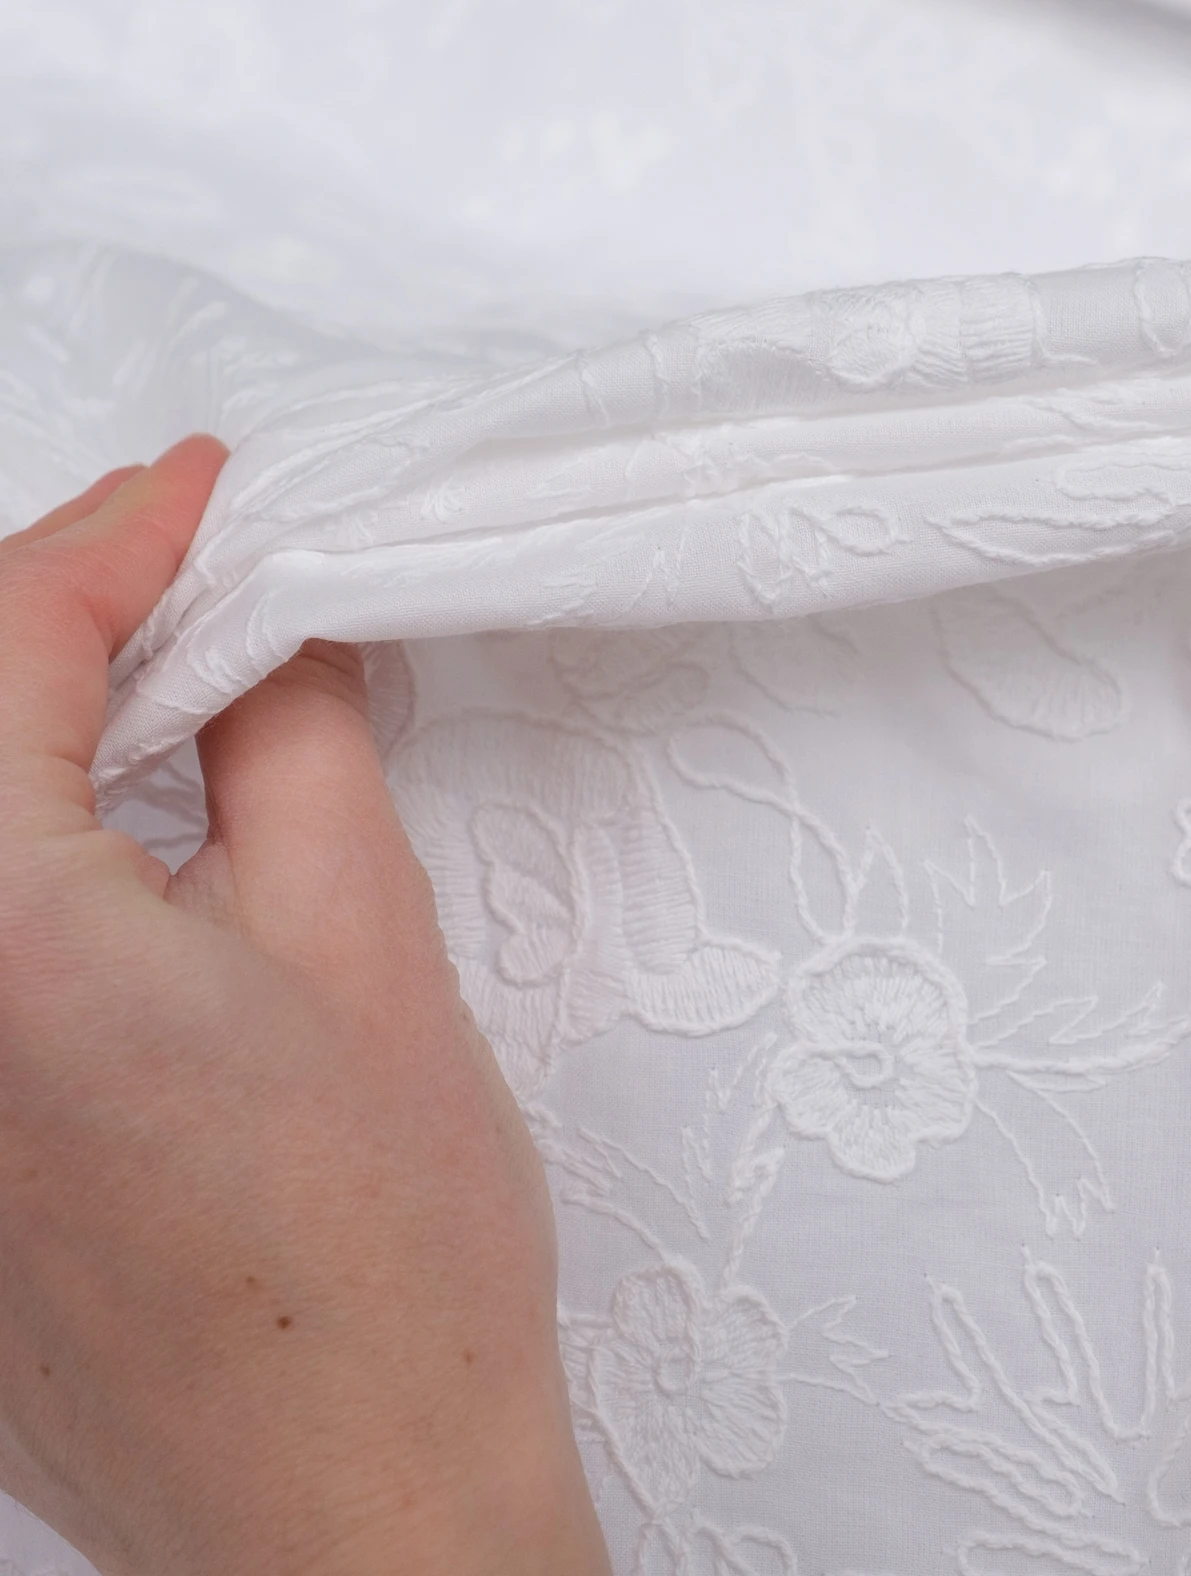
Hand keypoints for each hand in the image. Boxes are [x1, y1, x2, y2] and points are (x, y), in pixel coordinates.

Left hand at [0, 440, 608, 1574]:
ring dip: (29, 713)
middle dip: (50, 605)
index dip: (112, 536)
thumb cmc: (383, 1260)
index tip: (207, 489)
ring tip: (168, 659)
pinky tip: (114, 803)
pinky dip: (18, 826)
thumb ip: (291, 741)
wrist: (351, 1510)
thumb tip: (272, 627)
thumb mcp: (367, 941)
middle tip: (190, 555)